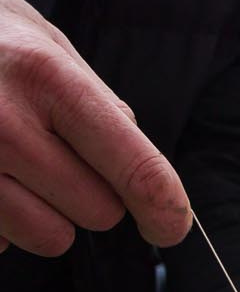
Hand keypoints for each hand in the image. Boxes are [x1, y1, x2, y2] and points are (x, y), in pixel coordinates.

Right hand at [0, 0, 190, 253]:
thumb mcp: (50, 50)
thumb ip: (103, 108)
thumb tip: (147, 176)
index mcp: (47, 80)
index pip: (137, 170)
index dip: (166, 211)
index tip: (170, 226)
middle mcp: (3, 124)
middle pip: (99, 212)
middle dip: (92, 195)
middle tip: (57, 156)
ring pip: (50, 236)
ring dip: (46, 214)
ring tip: (17, 168)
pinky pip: (1, 241)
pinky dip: (1, 220)